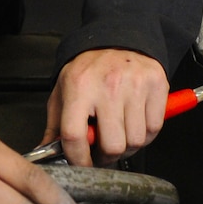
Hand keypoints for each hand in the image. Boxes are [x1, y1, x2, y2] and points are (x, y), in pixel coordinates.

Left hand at [42, 49, 168, 163]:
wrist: (117, 39)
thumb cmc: (88, 69)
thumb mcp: (63, 91)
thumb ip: (55, 125)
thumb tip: (45, 153)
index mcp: (79, 87)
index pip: (74, 136)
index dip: (78, 159)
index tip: (82, 164)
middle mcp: (108, 86)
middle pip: (113, 146)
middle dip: (106, 155)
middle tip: (103, 148)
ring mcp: (135, 86)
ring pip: (136, 141)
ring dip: (127, 145)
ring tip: (119, 131)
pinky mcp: (156, 85)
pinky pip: (153, 129)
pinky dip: (145, 133)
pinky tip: (134, 121)